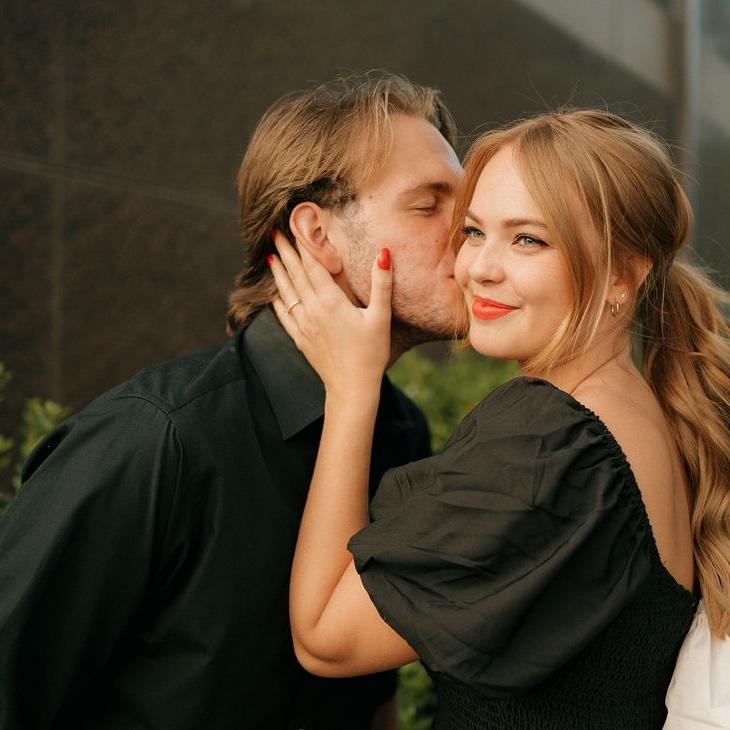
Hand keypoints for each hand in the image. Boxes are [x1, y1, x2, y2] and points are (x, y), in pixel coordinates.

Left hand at [269, 233, 391, 396]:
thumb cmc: (371, 353)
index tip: (295, 228)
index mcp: (330, 302)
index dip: (304, 246)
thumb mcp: (381, 316)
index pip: (313, 266)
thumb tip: (384, 252)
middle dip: (286, 253)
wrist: (352, 387)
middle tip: (274, 233)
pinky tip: (274, 296)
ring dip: (278, 273)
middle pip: (296, 275)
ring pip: (287, 293)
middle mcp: (312, 311)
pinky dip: (278, 302)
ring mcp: (304, 326)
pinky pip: (285, 316)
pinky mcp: (301, 339)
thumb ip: (381, 283)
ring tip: (270, 257)